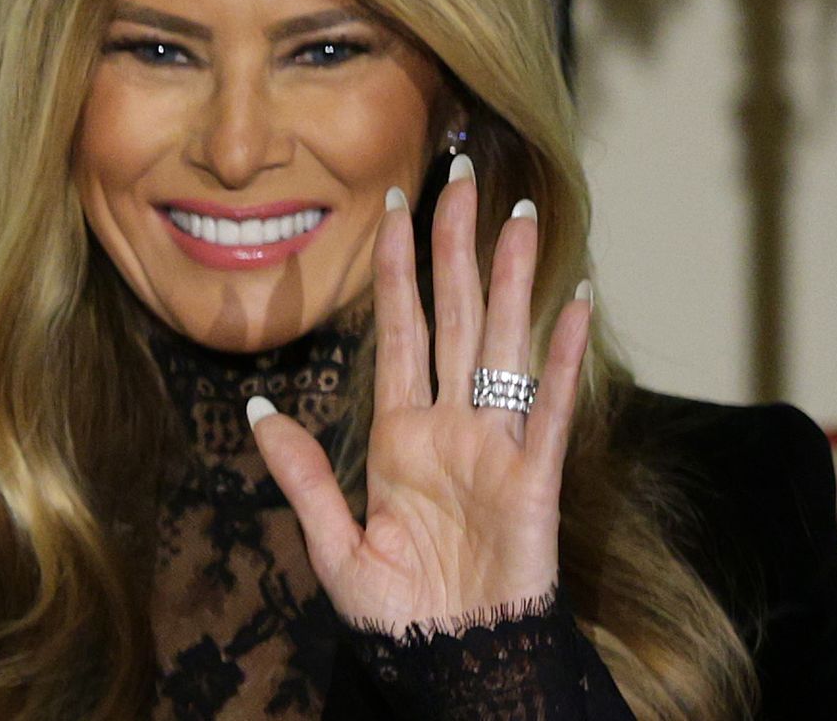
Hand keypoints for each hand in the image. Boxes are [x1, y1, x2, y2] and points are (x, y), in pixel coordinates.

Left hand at [248, 154, 593, 634]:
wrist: (451, 662)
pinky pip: (548, 410)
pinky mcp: (533, 481)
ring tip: (520, 215)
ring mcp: (494, 446)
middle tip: (464, 173)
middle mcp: (450, 424)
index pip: (399, 329)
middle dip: (457, 245)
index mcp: (400, 433)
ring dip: (512, 279)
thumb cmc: (399, 612)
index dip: (398, 268)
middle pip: (453, 315)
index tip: (398, 206)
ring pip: (501, 343)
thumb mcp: (333, 545)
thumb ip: (304, 475)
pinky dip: (561, 359)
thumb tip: (262, 410)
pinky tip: (574, 306)